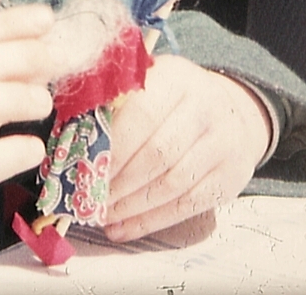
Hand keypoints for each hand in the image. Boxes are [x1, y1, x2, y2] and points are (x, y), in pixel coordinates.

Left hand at [101, 55, 271, 241]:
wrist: (234, 112)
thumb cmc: (173, 101)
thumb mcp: (148, 84)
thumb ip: (113, 103)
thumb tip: (71, 143)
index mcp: (177, 78)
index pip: (142, 114)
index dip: (112, 146)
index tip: (84, 167)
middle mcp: (205, 108)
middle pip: (157, 154)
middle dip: (118, 181)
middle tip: (88, 197)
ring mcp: (222, 145)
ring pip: (172, 184)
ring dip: (130, 206)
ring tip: (100, 214)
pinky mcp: (230, 178)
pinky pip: (186, 206)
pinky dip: (149, 221)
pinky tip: (122, 227)